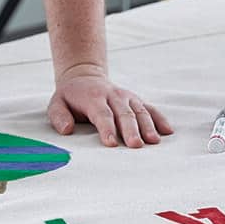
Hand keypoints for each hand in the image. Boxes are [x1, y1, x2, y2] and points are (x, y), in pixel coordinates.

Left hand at [46, 64, 172, 148]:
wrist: (84, 77)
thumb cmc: (70, 97)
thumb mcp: (57, 104)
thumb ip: (59, 116)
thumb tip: (67, 130)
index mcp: (93, 97)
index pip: (102, 114)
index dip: (107, 129)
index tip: (111, 144)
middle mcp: (113, 95)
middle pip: (124, 114)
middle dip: (130, 130)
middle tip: (136, 146)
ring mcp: (127, 97)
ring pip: (139, 111)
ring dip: (148, 126)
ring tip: (154, 141)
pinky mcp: (136, 100)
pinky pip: (150, 109)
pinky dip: (159, 119)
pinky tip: (168, 131)